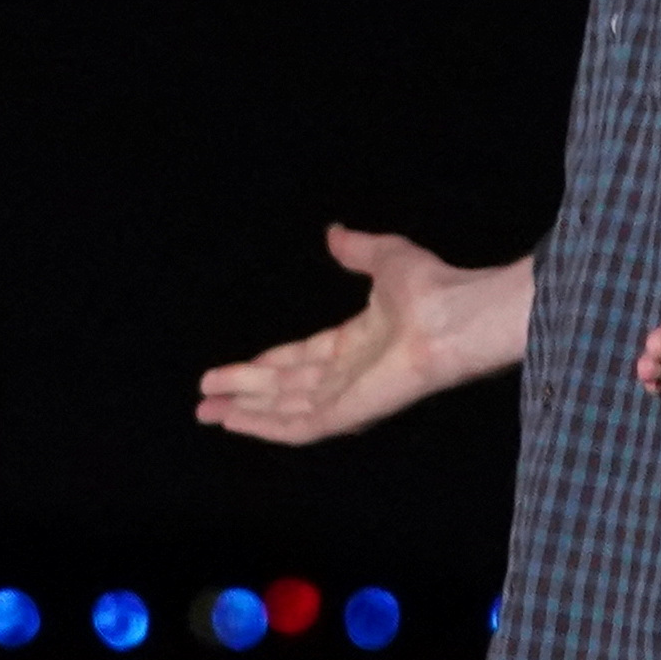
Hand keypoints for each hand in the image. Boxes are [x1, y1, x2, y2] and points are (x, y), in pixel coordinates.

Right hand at [197, 225, 529, 443]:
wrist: (457, 318)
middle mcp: (349, 375)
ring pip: (284, 410)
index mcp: (358, 345)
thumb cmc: (433, 289)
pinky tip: (234, 421)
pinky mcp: (348, 413)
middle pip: (283, 388)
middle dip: (243, 392)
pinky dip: (264, 426)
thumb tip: (334, 233)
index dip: (262, 366)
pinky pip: (300, 426)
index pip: (300, 361)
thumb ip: (358, 250)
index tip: (227, 369)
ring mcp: (348, 398)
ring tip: (206, 411)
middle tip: (203, 397)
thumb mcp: (387, 258)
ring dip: (245, 411)